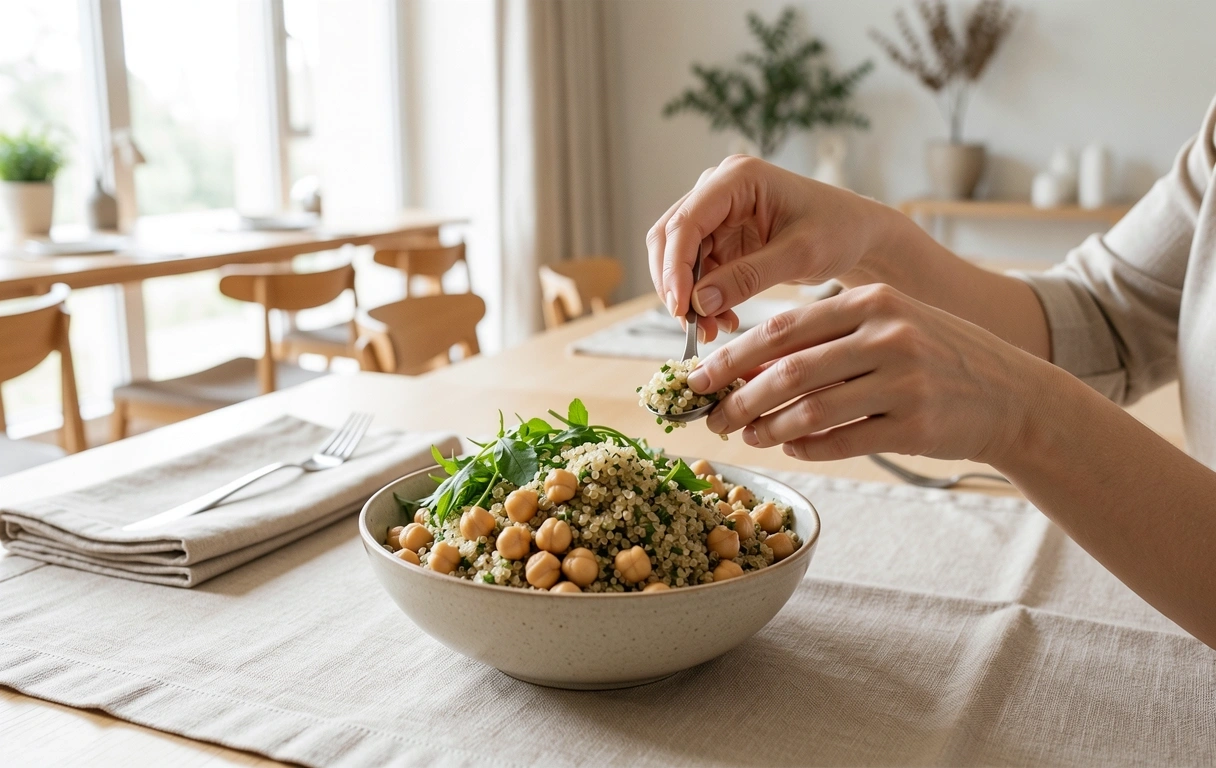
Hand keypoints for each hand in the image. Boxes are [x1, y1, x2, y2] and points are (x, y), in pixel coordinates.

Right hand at [646, 155, 887, 340]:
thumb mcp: (800, 255)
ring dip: (688, 297)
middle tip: (693, 327)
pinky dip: (703, 298)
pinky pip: (696, 271)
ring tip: (713, 330)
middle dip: (676, 286)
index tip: (681, 309)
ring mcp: (715, 212)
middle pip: (670, 238)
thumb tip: (698, 303)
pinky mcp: (719, 236)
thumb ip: (748, 277)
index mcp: (737, 178)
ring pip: (677, 258)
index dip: (674, 267)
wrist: (857, 233)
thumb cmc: (839, 230)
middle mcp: (717, 188)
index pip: (686, 222)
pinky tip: (723, 320)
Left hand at [686, 284, 1049, 464]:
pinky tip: (791, 448)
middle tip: (713, 418)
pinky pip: (842, 442)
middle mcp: (888, 336)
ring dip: (768, 428)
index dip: (733, 356)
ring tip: (747, 435)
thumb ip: (824, 341)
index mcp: (871, 302)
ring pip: (811, 411)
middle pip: (790, 371)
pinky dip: (807, 448)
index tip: (699, 377)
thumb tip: (746, 369)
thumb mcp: (886, 328)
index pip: (783, 328)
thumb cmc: (933, 357)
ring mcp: (904, 382)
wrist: (1011, 394)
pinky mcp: (915, 425)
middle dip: (739, 398)